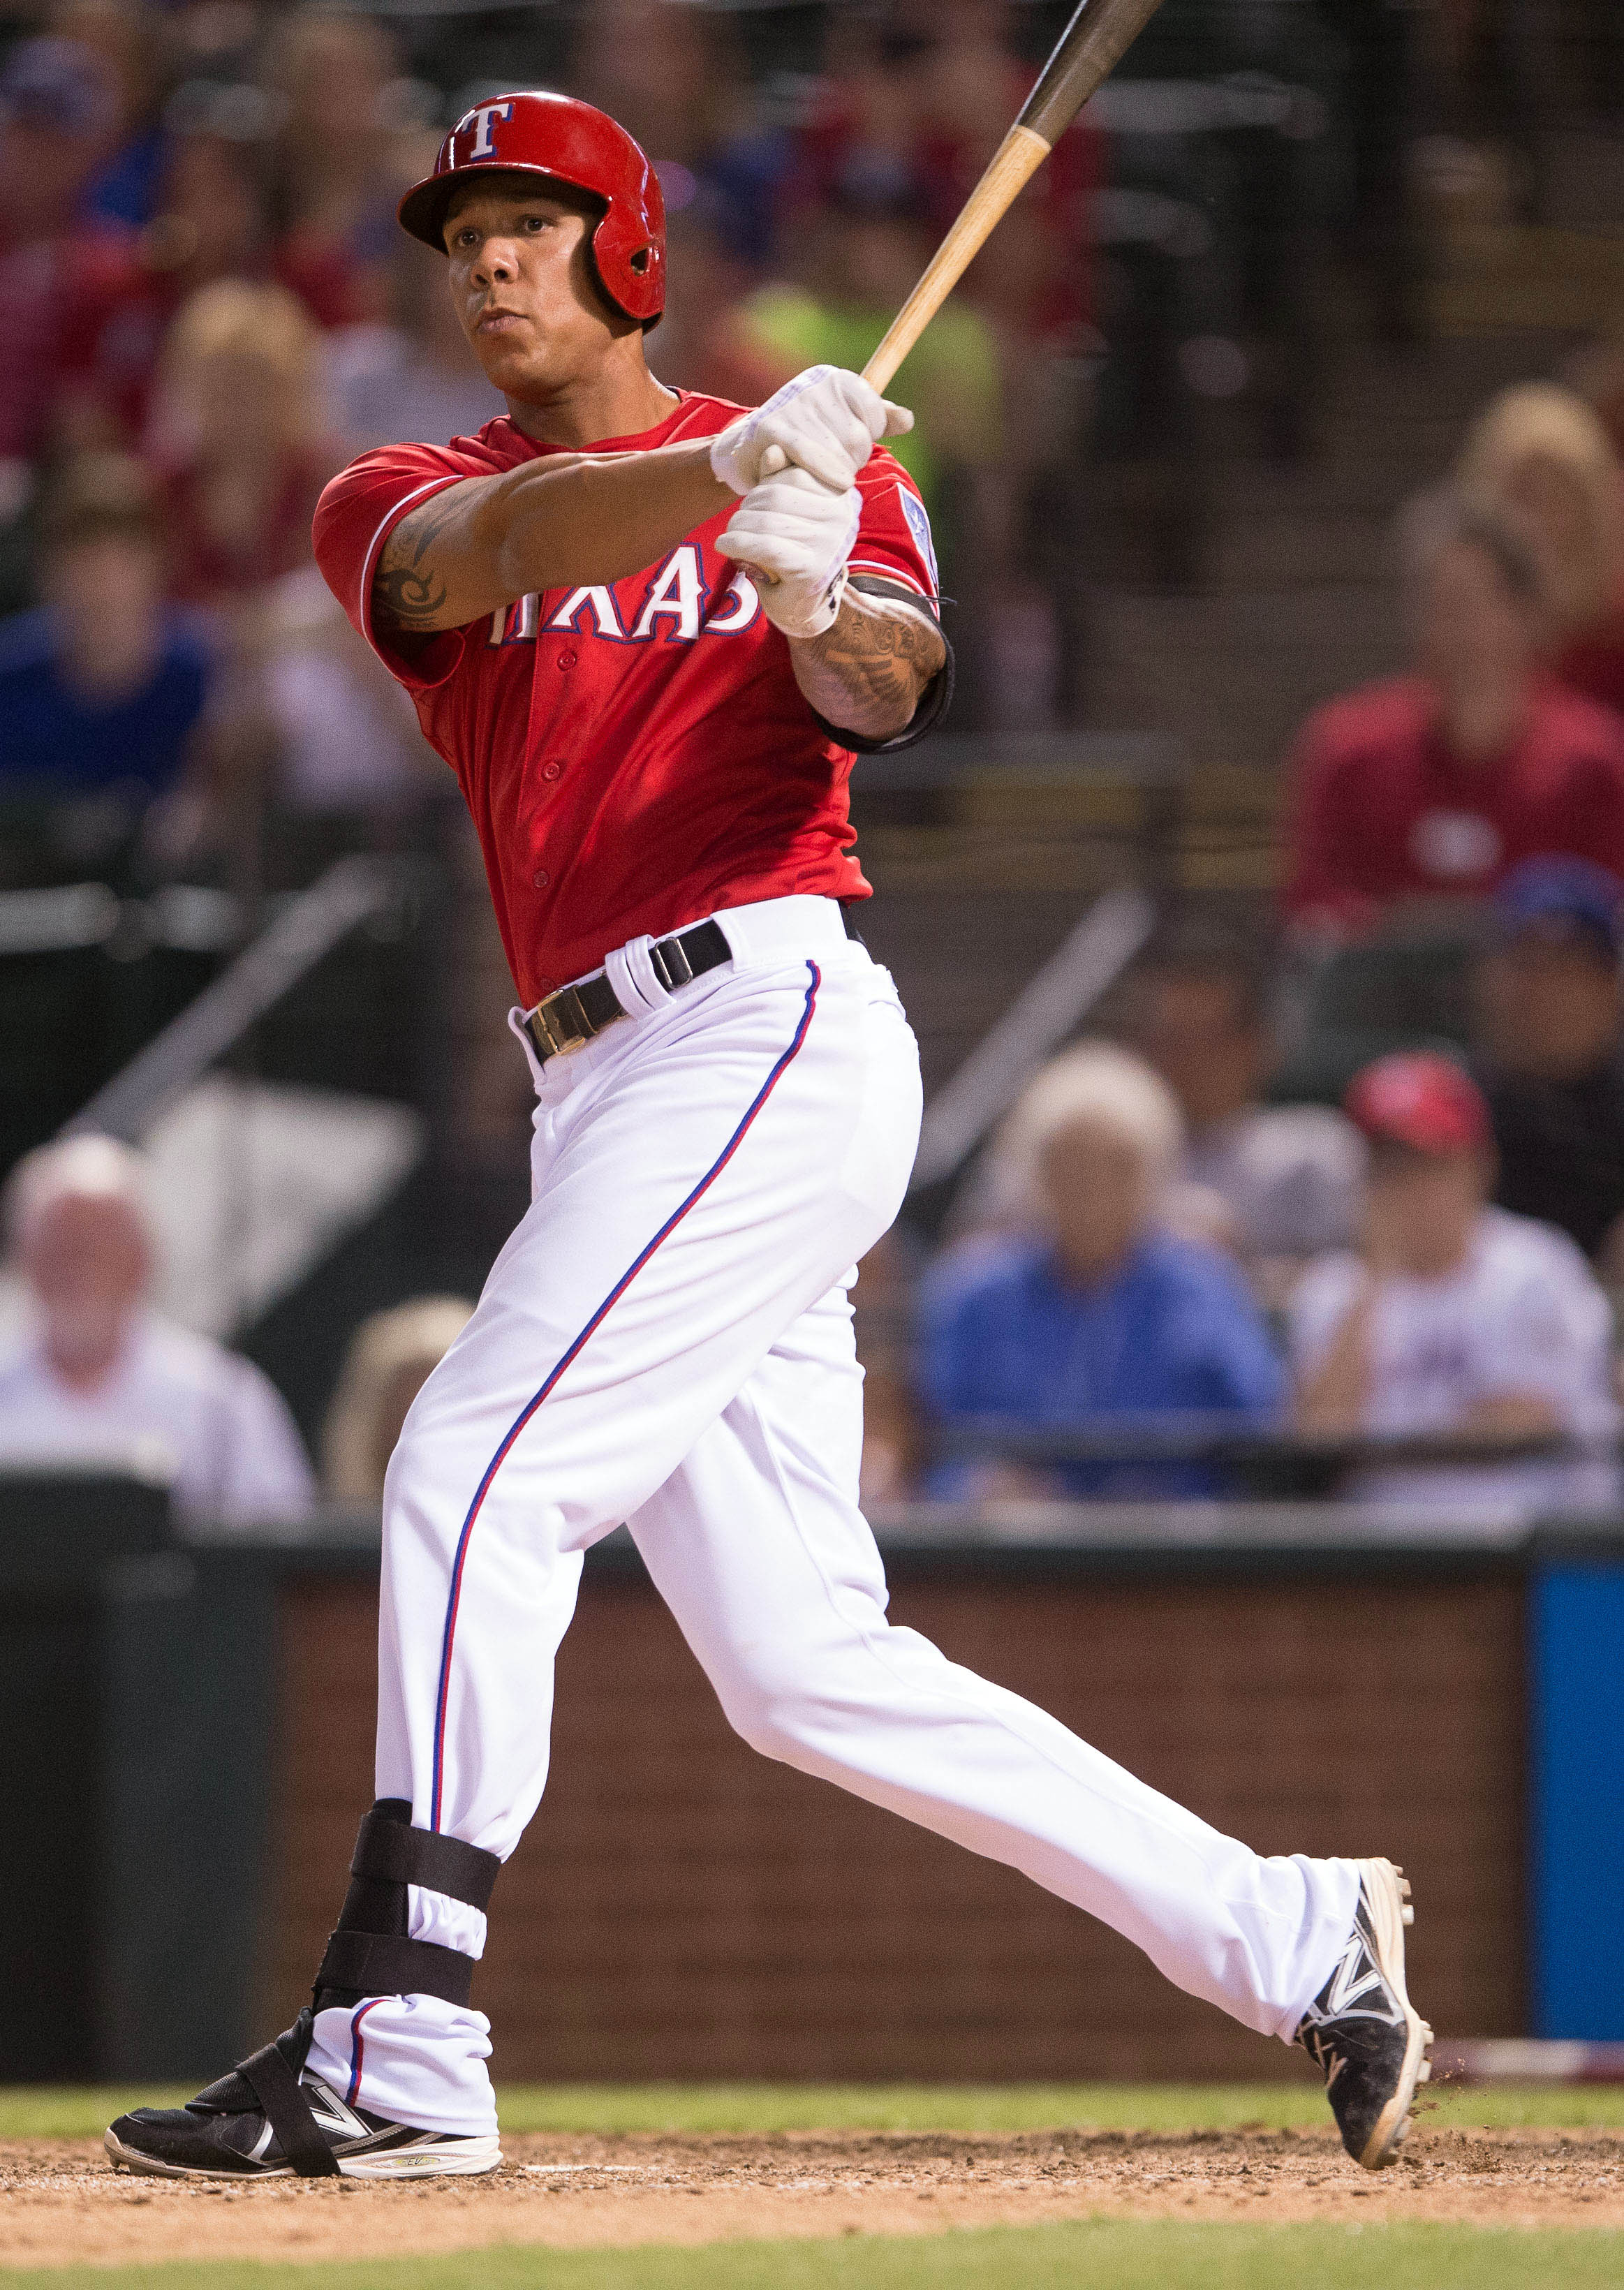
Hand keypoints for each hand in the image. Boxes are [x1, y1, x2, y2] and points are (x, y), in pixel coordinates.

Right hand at [710, 365, 913, 495]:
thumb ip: (878, 420)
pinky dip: (823, 470)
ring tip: (822, 474)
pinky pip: (809, 453)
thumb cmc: (806, 439)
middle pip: (858, 436)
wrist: (751, 448)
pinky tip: (834, 482)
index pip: (874, 412)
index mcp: (836, 380)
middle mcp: (815, 386)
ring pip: (838, 450)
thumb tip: (907, 420)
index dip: (869, 436)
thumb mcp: (845, 425)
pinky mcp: (774, 428)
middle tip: (834, 467)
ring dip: (835, 472)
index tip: (852, 446)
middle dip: (852, 459)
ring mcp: (794, 406)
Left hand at [717, 466, 860, 638]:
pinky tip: (725, 545)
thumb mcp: (784, 509)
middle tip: (737, 524)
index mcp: (840, 495)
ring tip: (730, 537)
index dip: (763, 485)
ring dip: (737, 527)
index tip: (753, 504)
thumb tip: (772, 450)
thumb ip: (779, 477)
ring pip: (767, 520)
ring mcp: (829, 543)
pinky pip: (766, 546)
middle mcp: (841, 516)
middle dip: (747, 508)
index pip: (792, 473)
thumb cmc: (790, 550)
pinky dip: (738, 544)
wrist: (799, 605)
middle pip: (776, 495)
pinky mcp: (812, 568)